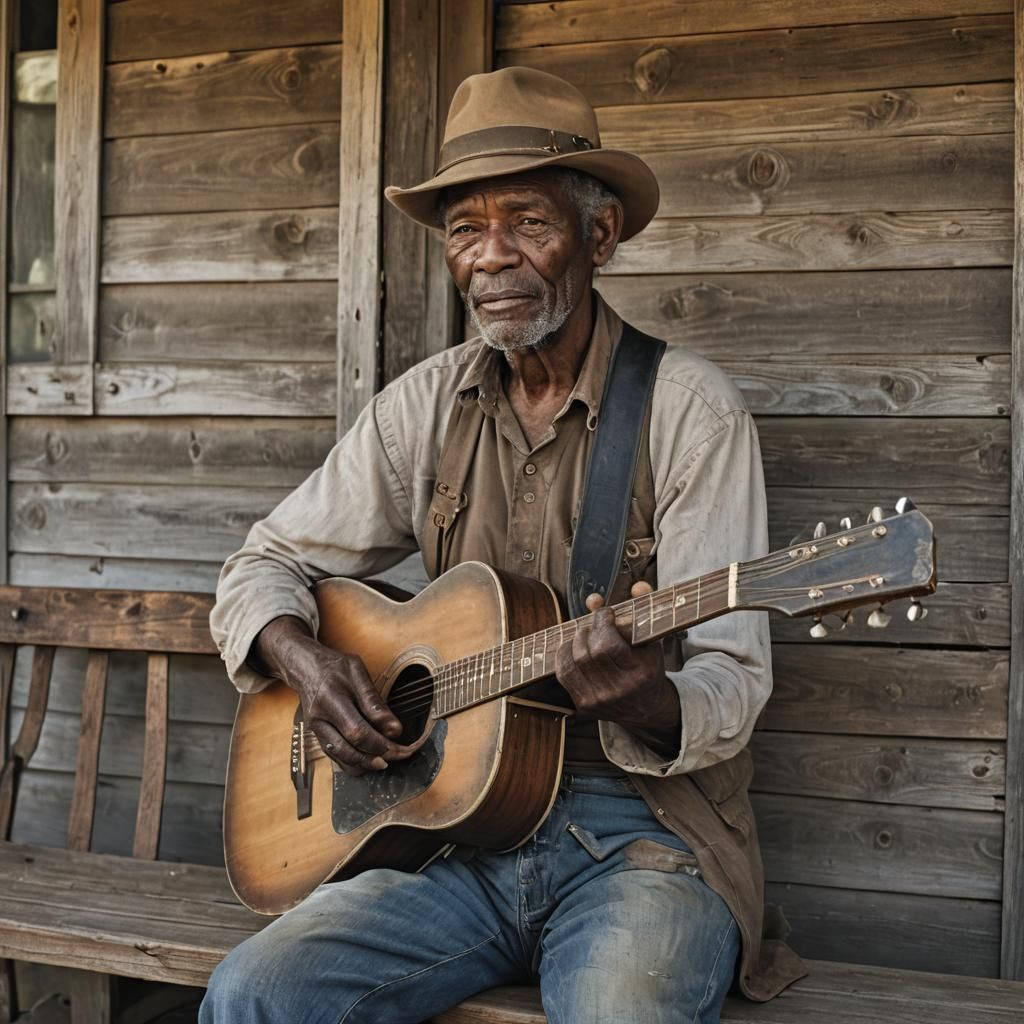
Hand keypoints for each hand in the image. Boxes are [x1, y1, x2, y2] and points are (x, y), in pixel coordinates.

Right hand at [254, 616, 416, 775]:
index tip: (400, 743)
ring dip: (366, 764)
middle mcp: (319, 719)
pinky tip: (370, 760)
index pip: (356, 731)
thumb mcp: (357, 672)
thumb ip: (375, 701)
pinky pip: (335, 756)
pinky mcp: (317, 736)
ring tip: (387, 760)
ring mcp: (316, 730)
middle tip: (399, 755)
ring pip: (341, 758)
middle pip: (348, 750)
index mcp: (330, 699)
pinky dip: (354, 763)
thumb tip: (394, 729)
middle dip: (376, 757)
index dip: (379, 743)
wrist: (306, 668)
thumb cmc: (335, 667)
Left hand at [555, 583, 681, 755]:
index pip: (608, 644)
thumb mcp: (652, 639)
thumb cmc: (648, 667)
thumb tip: (637, 585)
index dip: (602, 622)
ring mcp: (600, 700)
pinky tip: (573, 648)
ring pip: (573, 662)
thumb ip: (645, 609)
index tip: (606, 613)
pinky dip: (564, 656)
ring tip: (584, 634)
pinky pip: (564, 675)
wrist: (647, 708)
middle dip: (588, 630)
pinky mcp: (585, 706)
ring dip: (574, 641)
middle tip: (594, 624)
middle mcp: (619, 690)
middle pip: (588, 653)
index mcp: (640, 674)